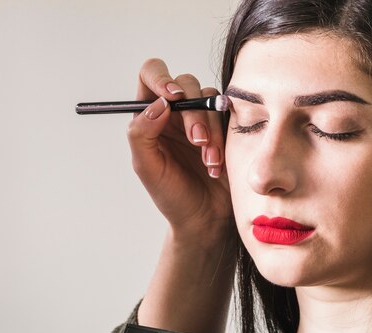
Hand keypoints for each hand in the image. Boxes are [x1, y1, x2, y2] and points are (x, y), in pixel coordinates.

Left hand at [127, 58, 233, 241]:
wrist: (205, 218)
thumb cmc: (171, 195)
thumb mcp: (147, 169)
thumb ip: (142, 134)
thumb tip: (157, 104)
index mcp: (150, 116)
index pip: (150, 75)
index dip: (160, 77)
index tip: (172, 96)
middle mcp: (175, 112)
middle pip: (185, 84)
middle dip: (193, 113)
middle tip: (197, 141)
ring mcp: (202, 117)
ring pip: (210, 98)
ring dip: (211, 130)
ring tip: (209, 162)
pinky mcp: (225, 126)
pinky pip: (230, 114)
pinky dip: (225, 136)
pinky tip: (218, 163)